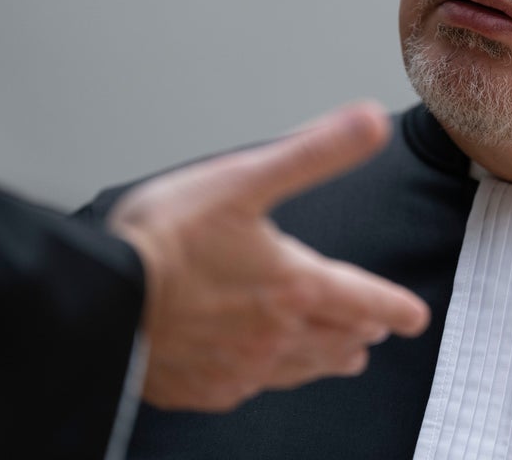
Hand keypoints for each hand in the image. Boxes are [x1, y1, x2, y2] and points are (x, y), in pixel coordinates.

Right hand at [108, 101, 429, 411]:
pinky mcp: (201, 387)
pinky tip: (263, 373)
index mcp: (293, 286)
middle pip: (336, 341)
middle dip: (360, 333)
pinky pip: (250, 388)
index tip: (413, 317)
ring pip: (301, 369)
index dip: (394, 307)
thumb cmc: (164, 238)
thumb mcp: (247, 179)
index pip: (363, 300)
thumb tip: (370, 123)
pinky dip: (269, 378)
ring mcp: (239, 367)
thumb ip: (315, 152)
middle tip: (374, 332)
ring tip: (342, 358)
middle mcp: (275, 335)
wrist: (98, 299)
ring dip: (327, 359)